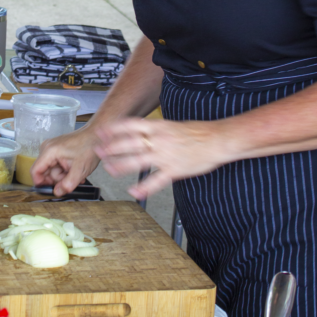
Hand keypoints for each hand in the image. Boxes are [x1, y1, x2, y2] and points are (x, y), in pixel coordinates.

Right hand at [31, 126, 100, 195]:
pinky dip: (64, 170)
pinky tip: (74, 170)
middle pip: (44, 172)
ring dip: (63, 175)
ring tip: (75, 173)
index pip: (35, 171)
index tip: (48, 190)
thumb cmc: (89, 147)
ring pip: (51, 170)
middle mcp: (47, 148)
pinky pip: (56, 164)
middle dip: (57, 179)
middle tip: (70, 180)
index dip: (40, 183)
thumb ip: (68, 184)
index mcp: (49, 151)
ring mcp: (51, 148)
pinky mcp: (56, 149)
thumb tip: (57, 192)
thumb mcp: (80, 170)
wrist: (97, 136)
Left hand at [94, 118, 227, 199]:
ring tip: (110, 169)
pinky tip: (133, 192)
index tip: (101, 132)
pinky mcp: (174, 170)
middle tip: (98, 151)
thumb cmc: (198, 132)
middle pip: (130, 143)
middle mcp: (159, 140)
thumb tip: (141, 130)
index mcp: (159, 127)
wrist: (218, 140)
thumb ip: (156, 129)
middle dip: (111, 148)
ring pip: (138, 161)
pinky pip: (155, 180)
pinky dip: (143, 188)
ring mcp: (166, 156)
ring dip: (121, 166)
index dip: (114, 129)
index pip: (131, 125)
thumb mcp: (173, 125)